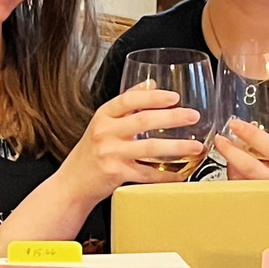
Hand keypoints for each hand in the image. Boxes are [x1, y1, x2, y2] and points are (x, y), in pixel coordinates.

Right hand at [57, 83, 204, 205]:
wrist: (73, 183)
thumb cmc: (90, 153)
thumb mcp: (103, 123)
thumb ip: (126, 104)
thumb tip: (150, 84)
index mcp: (103, 116)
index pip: (128, 100)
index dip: (152, 97)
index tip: (174, 96)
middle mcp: (105, 132)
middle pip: (143, 121)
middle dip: (172, 117)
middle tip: (192, 116)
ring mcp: (110, 153)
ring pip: (149, 148)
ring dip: (176, 147)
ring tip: (196, 147)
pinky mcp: (116, 174)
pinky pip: (147, 174)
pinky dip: (166, 175)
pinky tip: (181, 173)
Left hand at [215, 117, 268, 259]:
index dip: (253, 136)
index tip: (236, 125)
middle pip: (254, 170)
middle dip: (233, 154)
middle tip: (220, 142)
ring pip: (247, 190)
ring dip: (232, 177)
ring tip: (228, 166)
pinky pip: (249, 212)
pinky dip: (239, 200)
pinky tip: (232, 193)